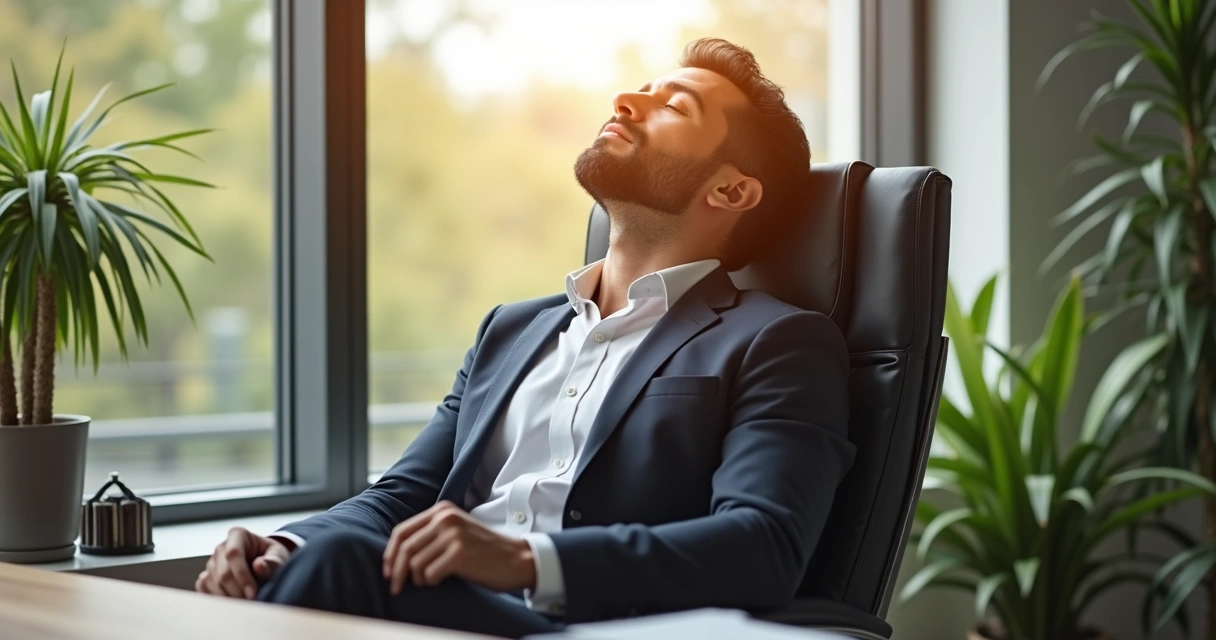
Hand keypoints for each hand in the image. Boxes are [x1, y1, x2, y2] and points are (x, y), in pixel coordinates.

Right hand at [195, 527, 294, 598]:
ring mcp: (211, 562)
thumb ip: (272, 562)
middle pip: (222, 573)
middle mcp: (221, 547)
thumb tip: (258, 565)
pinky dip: (216, 599)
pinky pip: (204, 589)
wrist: (265, 564)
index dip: (242, 575)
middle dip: (237, 592)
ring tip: (245, 604)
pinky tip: (231, 603)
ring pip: (212, 583)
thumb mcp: (278, 557)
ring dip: (228, 598)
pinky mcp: (207, 576)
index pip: (233, 554)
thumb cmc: (272, 558)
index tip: (252, 593)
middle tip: (251, 603)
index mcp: (238, 535)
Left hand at [382, 501, 535, 594]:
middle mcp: (445, 518)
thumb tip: (396, 555)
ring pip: (415, 563)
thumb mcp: (456, 531)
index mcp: (442, 510)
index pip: (402, 531)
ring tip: (429, 581)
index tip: (387, 570)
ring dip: (418, 578)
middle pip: (405, 548)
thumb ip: (431, 534)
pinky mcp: (459, 553)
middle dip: (396, 571)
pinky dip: (431, 582)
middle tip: (395, 587)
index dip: (390, 554)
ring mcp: (453, 535)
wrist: (516, 558)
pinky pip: (429, 574)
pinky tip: (440, 581)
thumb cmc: (484, 550)